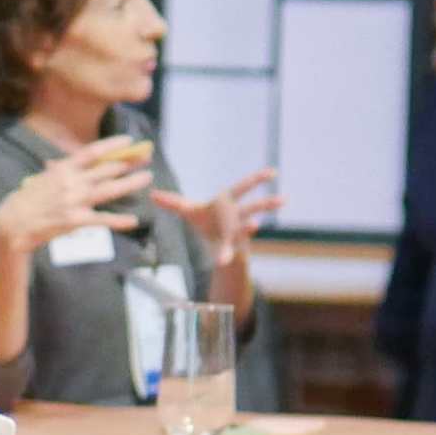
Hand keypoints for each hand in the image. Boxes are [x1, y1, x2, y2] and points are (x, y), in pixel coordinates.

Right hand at [0, 136, 152, 262]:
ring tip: (147, 178)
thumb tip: (69, 164)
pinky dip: (118, 221)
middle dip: (128, 162)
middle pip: (105, 169)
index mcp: (62, 169)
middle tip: (146, 156)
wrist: (11, 225)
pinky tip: (133, 220)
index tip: (128, 140)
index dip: (112, 145)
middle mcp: (70, 182)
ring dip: (130, 183)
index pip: (91, 152)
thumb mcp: (41, 180)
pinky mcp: (75, 221)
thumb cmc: (24, 203)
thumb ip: (59, 172)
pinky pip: (102, 219)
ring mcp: (74, 201)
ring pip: (108, 190)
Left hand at [153, 167, 281, 267]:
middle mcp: (237, 216)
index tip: (273, 173)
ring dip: (251, 226)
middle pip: (254, 206)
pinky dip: (224, 255)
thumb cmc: (206, 224)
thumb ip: (173, 203)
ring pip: (246, 229)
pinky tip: (223, 261)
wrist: (214, 248)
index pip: (245, 188)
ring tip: (255, 225)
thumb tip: (152, 194)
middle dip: (267, 202)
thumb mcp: (189, 212)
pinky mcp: (230, 250)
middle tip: (283, 200)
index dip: (258, 179)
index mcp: (229, 203)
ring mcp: (236, 234)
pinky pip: (228, 252)